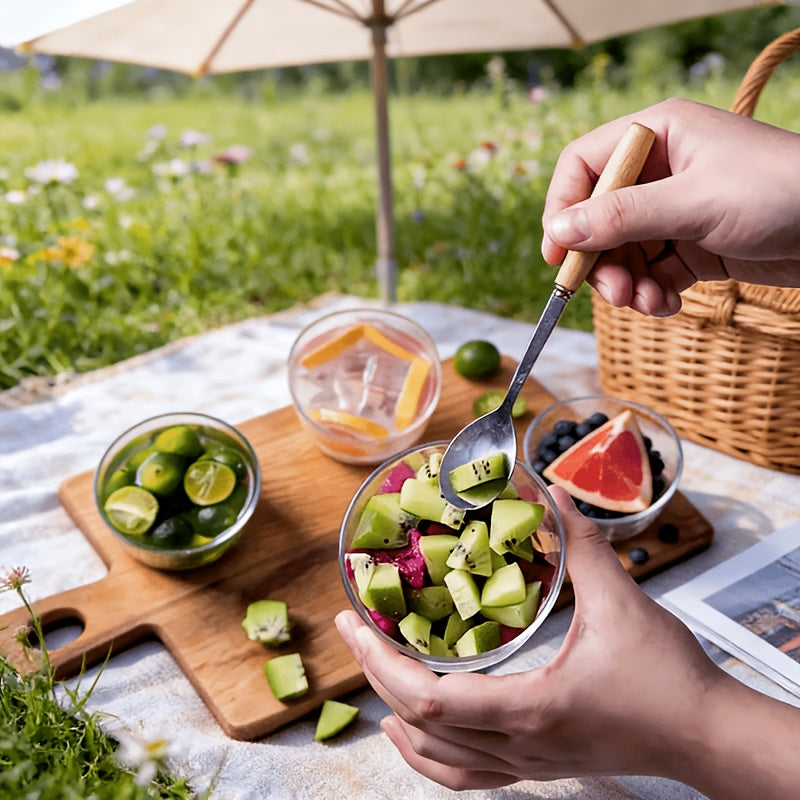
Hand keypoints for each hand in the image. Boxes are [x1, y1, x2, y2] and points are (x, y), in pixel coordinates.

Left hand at [336, 488, 723, 790]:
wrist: (706, 735)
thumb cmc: (668, 678)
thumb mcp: (622, 601)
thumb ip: (581, 543)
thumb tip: (546, 490)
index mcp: (530, 709)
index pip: (431, 701)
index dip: (381, 663)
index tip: (354, 623)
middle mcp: (519, 746)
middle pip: (421, 727)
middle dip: (374, 676)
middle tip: (353, 631)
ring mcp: (527, 764)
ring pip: (439, 762)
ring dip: (396, 718)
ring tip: (373, 678)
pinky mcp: (539, 766)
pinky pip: (467, 777)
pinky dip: (428, 757)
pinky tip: (415, 734)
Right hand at [541, 97, 799, 315]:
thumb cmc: (779, 190)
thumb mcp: (693, 202)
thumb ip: (622, 216)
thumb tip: (559, 232)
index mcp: (658, 136)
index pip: (584, 166)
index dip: (563, 208)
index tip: (557, 254)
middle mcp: (662, 170)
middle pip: (600, 218)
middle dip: (601, 261)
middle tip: (612, 294)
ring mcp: (677, 209)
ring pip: (624, 251)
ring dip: (627, 284)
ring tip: (645, 304)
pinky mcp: (694, 244)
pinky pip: (653, 271)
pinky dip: (652, 293)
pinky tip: (666, 305)